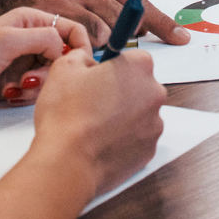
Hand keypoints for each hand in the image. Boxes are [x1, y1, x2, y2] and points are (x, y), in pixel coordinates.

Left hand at [0, 8, 89, 119]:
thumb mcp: (8, 41)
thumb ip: (45, 38)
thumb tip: (67, 49)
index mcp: (28, 20)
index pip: (71, 29)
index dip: (78, 47)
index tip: (75, 65)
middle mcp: (27, 39)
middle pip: (64, 56)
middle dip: (54, 72)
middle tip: (32, 78)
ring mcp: (20, 63)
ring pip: (51, 77)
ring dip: (39, 87)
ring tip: (17, 88)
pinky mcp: (13, 84)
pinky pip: (36, 92)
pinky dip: (27, 97)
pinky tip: (9, 94)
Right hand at [17, 0, 191, 48]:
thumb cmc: (44, 2)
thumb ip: (104, 7)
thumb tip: (140, 30)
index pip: (137, 0)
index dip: (161, 21)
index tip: (179, 36)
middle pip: (124, 17)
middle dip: (127, 39)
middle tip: (124, 57)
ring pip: (104, 31)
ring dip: (101, 48)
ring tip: (90, 54)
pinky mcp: (54, 13)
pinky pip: (82, 41)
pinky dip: (84, 52)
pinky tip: (75, 54)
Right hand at [29, 48, 167, 197]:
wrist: (67, 163)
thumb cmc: (66, 114)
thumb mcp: (64, 67)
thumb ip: (81, 55)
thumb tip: (87, 62)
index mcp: (139, 66)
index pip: (133, 58)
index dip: (112, 68)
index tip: (97, 79)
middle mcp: (155, 93)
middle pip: (140, 86)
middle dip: (120, 92)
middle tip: (92, 103)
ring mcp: (155, 124)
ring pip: (139, 114)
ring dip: (123, 116)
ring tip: (94, 126)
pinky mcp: (149, 151)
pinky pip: (137, 138)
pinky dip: (123, 139)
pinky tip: (101, 142)